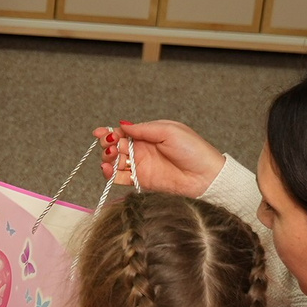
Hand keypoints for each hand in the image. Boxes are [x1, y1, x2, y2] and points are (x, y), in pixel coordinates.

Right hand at [101, 120, 224, 198]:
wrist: (206, 176)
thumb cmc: (193, 150)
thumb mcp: (169, 131)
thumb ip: (143, 129)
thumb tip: (123, 125)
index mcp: (149, 135)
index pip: (123, 132)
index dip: (110, 131)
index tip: (99, 132)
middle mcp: (143, 150)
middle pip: (116, 146)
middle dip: (107, 144)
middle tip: (109, 145)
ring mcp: (141, 166)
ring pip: (116, 162)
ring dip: (107, 158)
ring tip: (110, 157)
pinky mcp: (142, 182)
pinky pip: (121, 178)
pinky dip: (110, 174)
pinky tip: (108, 169)